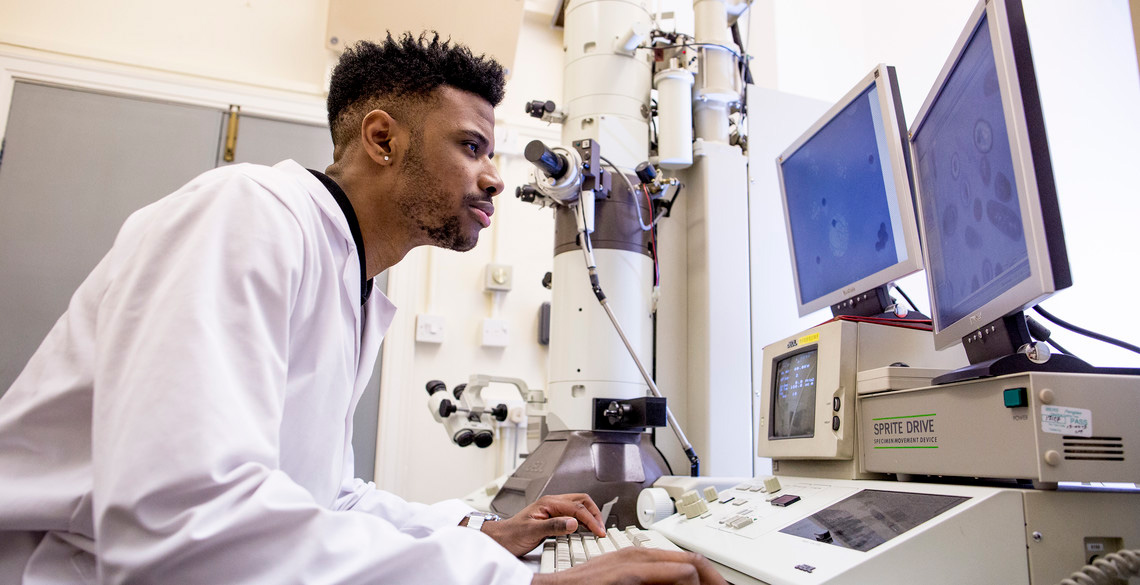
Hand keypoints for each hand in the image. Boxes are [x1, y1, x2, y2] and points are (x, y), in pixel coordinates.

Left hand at [480, 493, 605, 556]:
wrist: (500, 539)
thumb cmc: (511, 535)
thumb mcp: (532, 531)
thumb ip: (554, 526)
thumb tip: (573, 522)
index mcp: (548, 503)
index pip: (576, 508)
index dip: (590, 519)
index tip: (598, 531)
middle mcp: (552, 503)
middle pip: (581, 501)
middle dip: (594, 513)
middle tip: (601, 528)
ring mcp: (553, 509)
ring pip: (578, 506)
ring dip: (590, 515)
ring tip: (597, 528)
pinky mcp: (553, 517)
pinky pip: (573, 514)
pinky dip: (583, 520)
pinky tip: (585, 528)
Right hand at [531, 547, 727, 584]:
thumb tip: (677, 584)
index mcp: (638, 558)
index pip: (685, 562)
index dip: (709, 577)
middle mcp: (638, 555)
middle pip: (692, 561)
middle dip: (714, 580)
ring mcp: (631, 562)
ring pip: (685, 567)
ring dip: (703, 582)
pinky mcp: (625, 574)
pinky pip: (667, 575)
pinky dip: (684, 583)